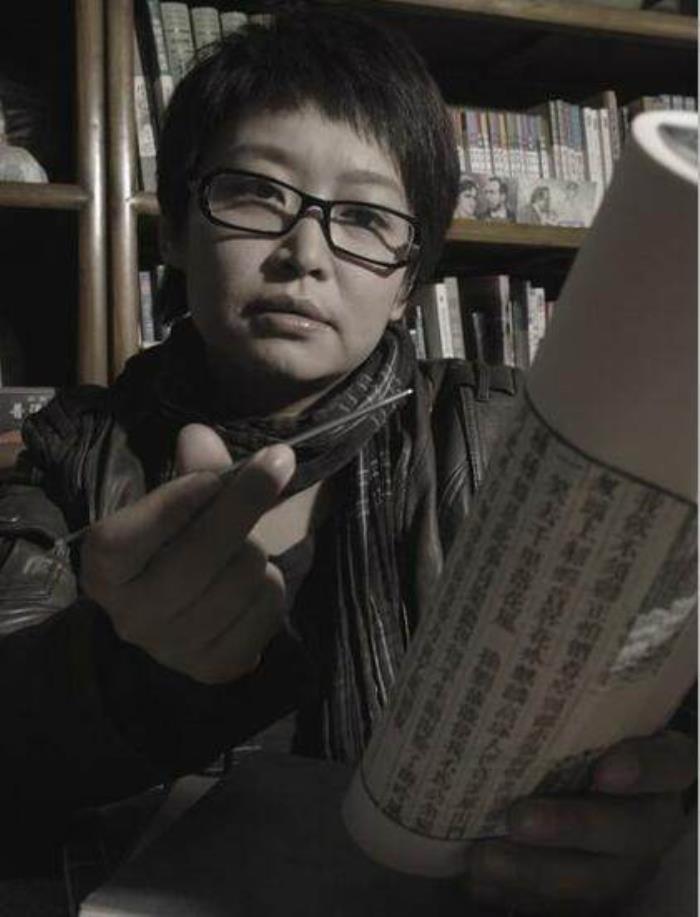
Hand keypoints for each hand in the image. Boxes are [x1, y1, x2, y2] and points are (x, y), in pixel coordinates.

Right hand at [81, 423, 295, 683]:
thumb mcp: (177, 502)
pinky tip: (255, 582)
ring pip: (242, 574)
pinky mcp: (217, 666)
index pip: (128, 537)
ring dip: (258, 548)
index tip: (214, 475)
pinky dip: (273, 584)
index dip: (175, 502)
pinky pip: (267, 606)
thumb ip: (193, 469)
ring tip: (246, 546)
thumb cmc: (177, 545)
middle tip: (278, 462)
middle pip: (199, 554)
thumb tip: (199, 436)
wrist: (186, 615)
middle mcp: (130, 616)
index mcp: (104, 569)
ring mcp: (173, 649)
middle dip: (244, 502)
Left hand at [461, 730, 696, 915]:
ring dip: (535, 872)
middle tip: (518, 819)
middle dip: (572, 828)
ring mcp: (631, 864)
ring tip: (482, 859)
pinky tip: (479, 884)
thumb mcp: (590, 720)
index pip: (670, 763)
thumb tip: (508, 686)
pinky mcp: (600, 896)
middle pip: (630, 831)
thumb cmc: (583, 738)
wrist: (595, 787)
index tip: (605, 771)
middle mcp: (656, 818)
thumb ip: (569, 712)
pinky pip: (566, 908)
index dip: (644, 769)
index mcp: (667, 766)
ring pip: (595, 879)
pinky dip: (520, 897)